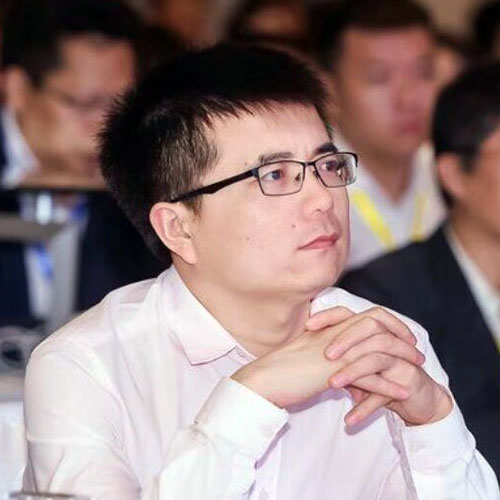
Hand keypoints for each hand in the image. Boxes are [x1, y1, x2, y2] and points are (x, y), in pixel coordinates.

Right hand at [231, 306, 422, 411]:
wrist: (264, 378)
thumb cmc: (282, 367)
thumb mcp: (307, 351)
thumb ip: (325, 347)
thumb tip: (339, 355)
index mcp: (331, 327)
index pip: (368, 315)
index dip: (389, 322)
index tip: (401, 335)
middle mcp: (336, 334)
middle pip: (379, 325)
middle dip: (402, 337)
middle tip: (416, 350)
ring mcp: (337, 352)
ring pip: (379, 348)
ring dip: (402, 358)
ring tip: (418, 370)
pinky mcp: (335, 372)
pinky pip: (370, 376)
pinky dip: (390, 385)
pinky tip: (403, 393)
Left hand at [307, 307, 452, 426]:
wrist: (418, 398)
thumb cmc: (381, 378)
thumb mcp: (355, 367)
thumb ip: (335, 361)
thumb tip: (306, 360)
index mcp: (370, 332)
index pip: (349, 314)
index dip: (329, 316)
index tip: (308, 326)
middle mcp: (386, 339)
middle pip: (367, 327)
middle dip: (345, 340)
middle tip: (326, 354)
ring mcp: (399, 358)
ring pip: (375, 358)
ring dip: (353, 372)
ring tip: (332, 385)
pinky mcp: (408, 379)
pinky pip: (385, 392)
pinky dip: (366, 407)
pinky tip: (350, 420)